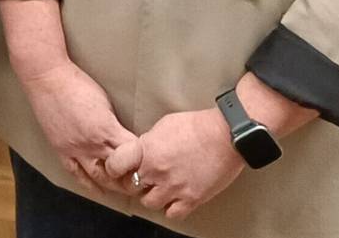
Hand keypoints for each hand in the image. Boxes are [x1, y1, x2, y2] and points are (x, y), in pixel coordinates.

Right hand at [17, 60, 137, 197]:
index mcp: (107, 128)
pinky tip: (98, 190)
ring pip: (98, 176)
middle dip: (131, 179)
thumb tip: (124, 136)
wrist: (47, 79)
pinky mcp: (61, 150)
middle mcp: (92, 143)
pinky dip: (88, 184)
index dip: (143, 159)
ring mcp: (75, 149)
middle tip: (141, 183)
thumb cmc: (77, 84)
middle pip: (118, 171)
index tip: (150, 162)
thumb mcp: (105, 101)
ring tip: (123, 189)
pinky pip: (76, 173)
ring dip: (113, 185)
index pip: (133, 153)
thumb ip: (114, 122)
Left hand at [105, 108, 244, 220]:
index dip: (113, 167)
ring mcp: (173, 187)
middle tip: (142, 177)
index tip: (117, 168)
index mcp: (146, 150)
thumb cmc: (197, 126)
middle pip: (131, 186)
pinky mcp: (191, 199)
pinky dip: (171, 208)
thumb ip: (149, 141)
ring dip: (152, 196)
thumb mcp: (163, 125)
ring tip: (160, 187)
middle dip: (134, 181)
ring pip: (149, 203)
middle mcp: (156, 171)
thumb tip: (143, 150)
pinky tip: (175, 198)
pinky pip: (172, 213)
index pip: (115, 165)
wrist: (225, 135)